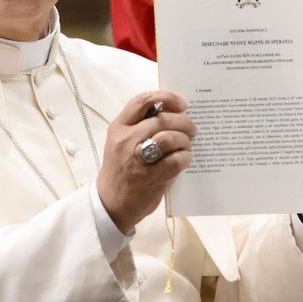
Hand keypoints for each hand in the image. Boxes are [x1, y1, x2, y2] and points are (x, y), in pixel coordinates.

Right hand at [96, 90, 197, 234]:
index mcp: (119, 128)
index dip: (166, 97)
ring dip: (184, 140)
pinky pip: (176, 160)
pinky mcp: (151, 177)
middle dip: (183, 122)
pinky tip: (184, 160)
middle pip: (162, 119)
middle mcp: (126, 140)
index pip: (142, 101)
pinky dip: (185, 158)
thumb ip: (141, 126)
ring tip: (187, 145)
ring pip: (170, 138)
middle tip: (192, 129)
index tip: (181, 104)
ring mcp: (138, 159)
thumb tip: (174, 113)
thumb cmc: (120, 169)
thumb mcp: (121, 142)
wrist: (111, 203)